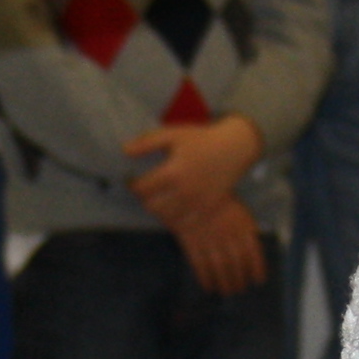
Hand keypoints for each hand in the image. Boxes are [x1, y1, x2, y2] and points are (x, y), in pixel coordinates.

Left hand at [124, 115, 263, 227]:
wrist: (233, 148)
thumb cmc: (201, 139)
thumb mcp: (172, 134)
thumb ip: (147, 143)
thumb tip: (124, 150)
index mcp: (173, 172)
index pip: (142, 188)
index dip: (132, 184)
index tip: (132, 179)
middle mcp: (185, 191)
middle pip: (152, 206)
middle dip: (145, 198)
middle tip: (146, 189)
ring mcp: (197, 203)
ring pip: (167, 217)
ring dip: (158, 209)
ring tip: (159, 197)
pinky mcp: (207, 209)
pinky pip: (185, 223)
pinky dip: (175, 218)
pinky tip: (174, 206)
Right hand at [170, 195, 267, 294]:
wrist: (192, 187)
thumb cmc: (218, 200)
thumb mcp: (238, 211)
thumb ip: (245, 232)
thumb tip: (251, 257)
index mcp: (243, 225)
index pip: (254, 253)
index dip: (257, 269)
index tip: (258, 281)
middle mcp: (229, 233)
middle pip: (237, 264)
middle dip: (239, 280)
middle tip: (239, 289)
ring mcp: (210, 237)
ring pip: (220, 267)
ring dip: (224, 282)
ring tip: (226, 291)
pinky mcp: (192, 240)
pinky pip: (200, 264)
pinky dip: (205, 278)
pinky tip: (208, 286)